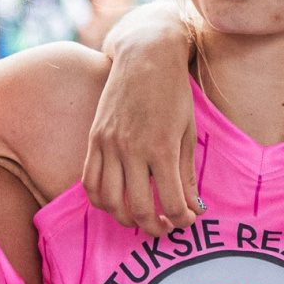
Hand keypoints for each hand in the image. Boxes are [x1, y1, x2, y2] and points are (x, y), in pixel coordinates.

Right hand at [84, 16, 201, 235]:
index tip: (187, 220)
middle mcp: (133, 149)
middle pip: (139, 209)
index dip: (182, 220)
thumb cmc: (173, 93)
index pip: (170, 203)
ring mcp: (109, 144)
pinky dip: (100, 200)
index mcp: (162, 148)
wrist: (145, 56)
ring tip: (139, 218)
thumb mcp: (187, 132)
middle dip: (154, 227)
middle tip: (165, 227)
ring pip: (109, 202)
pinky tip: (115, 202)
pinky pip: (90, 181)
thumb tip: (194, 208)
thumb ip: (187, 173)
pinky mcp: (95, 138)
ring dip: (125, 219)